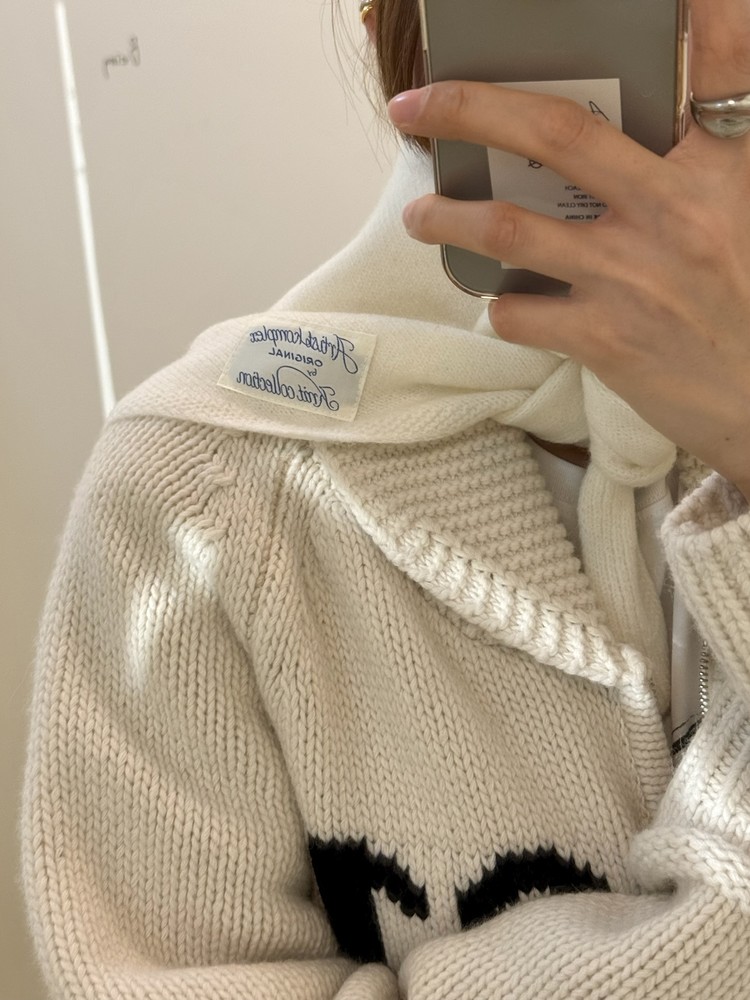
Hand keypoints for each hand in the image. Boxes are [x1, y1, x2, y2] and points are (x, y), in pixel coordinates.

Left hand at [388, 0, 749, 499]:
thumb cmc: (749, 308)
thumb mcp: (745, 217)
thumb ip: (708, 163)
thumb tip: (639, 139)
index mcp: (719, 174)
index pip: (721, 65)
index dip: (698, 12)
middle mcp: (672, 214)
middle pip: (555, 134)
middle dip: (470, 108)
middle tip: (417, 105)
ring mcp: (631, 278)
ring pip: (509, 229)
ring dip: (450, 218)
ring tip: (419, 214)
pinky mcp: (605, 340)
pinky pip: (521, 314)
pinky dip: (500, 307)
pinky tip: (501, 304)